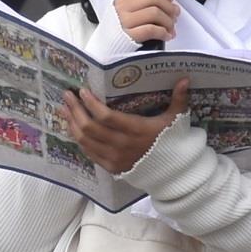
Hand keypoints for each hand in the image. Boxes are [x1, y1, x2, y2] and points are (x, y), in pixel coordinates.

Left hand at [60, 82, 190, 175]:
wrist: (172, 173)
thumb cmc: (172, 142)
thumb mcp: (176, 120)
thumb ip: (179, 99)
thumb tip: (185, 78)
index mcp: (137, 130)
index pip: (107, 117)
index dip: (92, 104)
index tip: (83, 91)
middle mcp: (122, 145)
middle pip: (90, 127)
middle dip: (76, 110)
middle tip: (67, 95)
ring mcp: (114, 158)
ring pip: (85, 140)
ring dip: (72, 123)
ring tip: (64, 108)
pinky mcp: (110, 167)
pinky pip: (88, 152)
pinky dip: (78, 139)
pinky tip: (73, 127)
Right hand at [113, 0, 178, 46]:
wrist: (106, 51)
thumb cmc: (120, 32)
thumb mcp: (125, 12)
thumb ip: (141, 4)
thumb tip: (169, 4)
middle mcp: (123, 8)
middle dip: (169, 6)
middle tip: (175, 15)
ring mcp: (124, 22)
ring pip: (154, 12)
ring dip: (168, 21)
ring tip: (171, 28)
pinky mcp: (129, 36)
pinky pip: (151, 29)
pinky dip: (163, 32)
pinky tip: (167, 36)